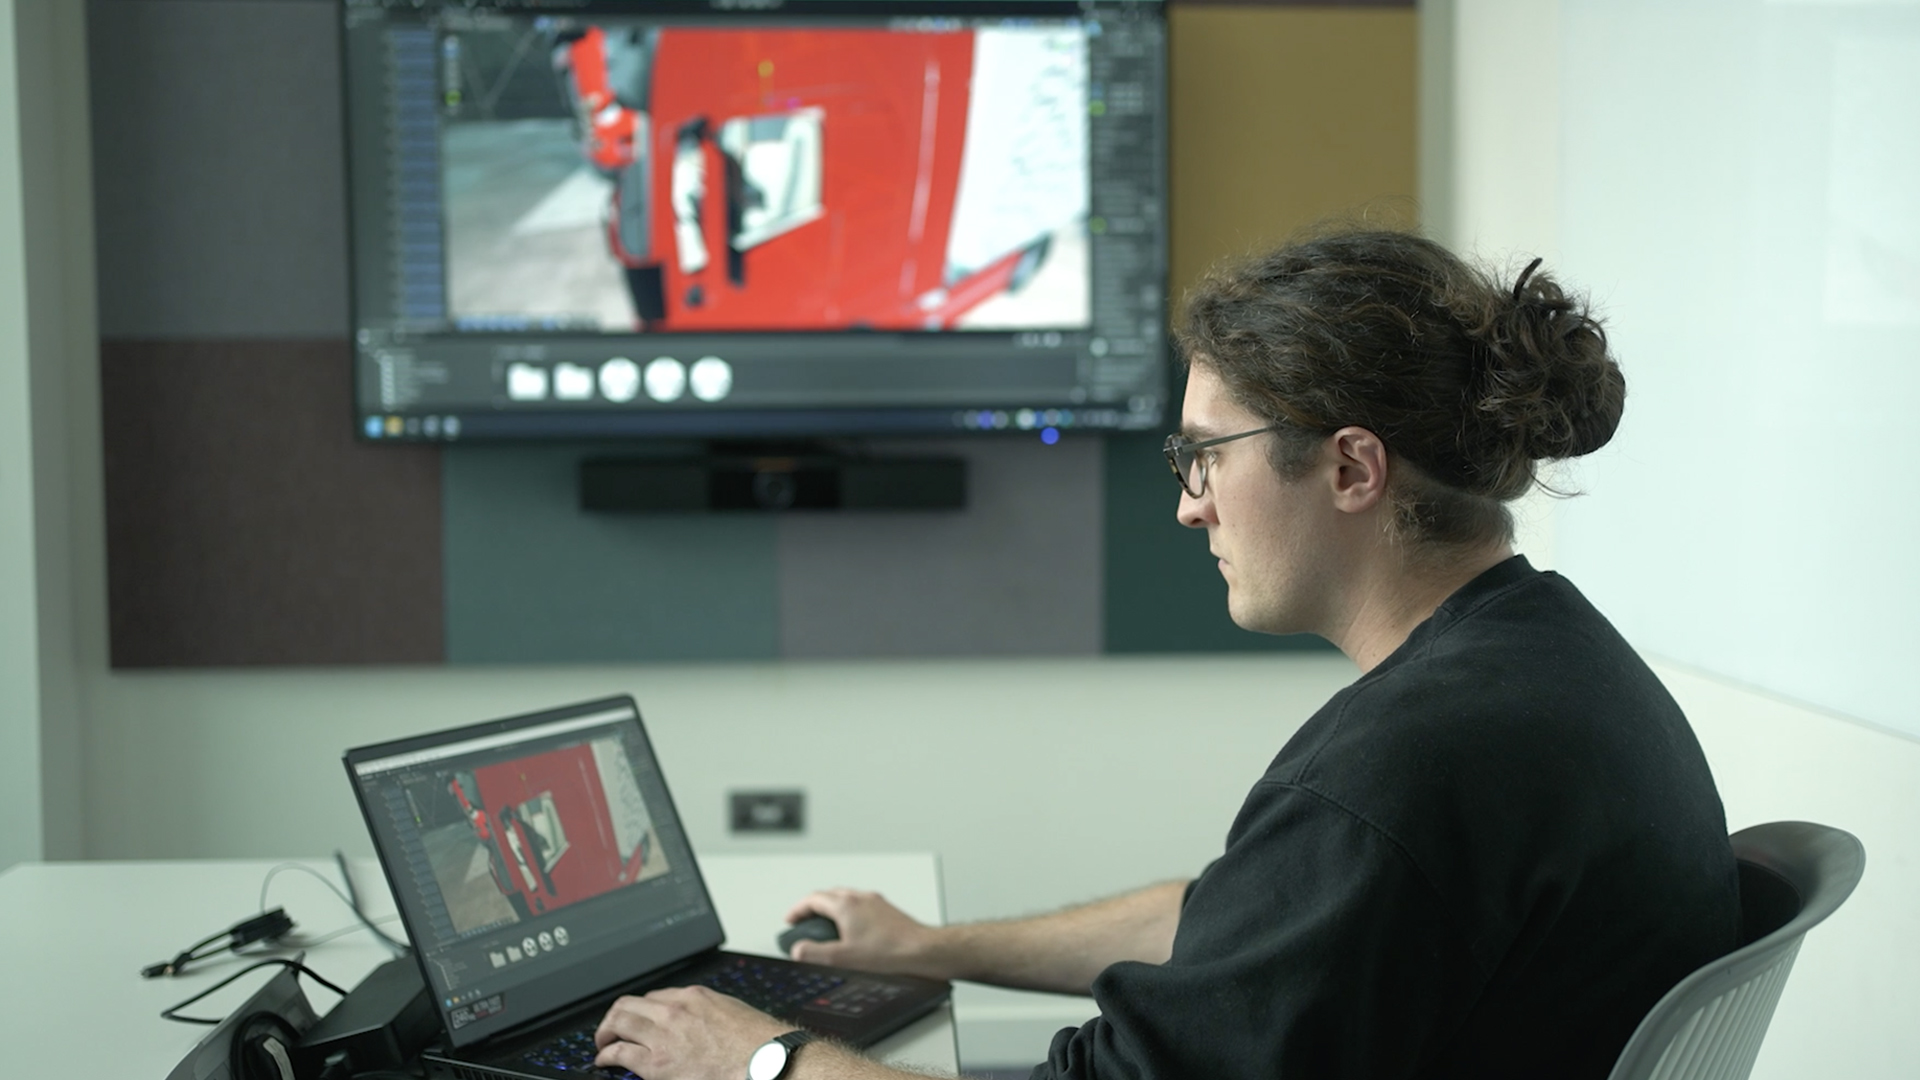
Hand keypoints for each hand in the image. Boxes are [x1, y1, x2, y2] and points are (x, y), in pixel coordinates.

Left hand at [594, 985, 787, 1079]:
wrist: (766, 1063)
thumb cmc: (758, 1045)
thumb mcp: (732, 1013)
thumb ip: (710, 1013)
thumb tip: (701, 1025)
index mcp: (695, 997)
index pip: (655, 997)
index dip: (643, 1010)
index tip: (640, 1020)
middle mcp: (674, 1011)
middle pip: (629, 1004)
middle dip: (616, 1017)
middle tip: (612, 1029)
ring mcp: (663, 1035)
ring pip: (618, 1022)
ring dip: (606, 1033)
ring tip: (603, 1044)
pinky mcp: (657, 1063)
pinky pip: (619, 1053)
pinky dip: (605, 1055)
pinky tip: (604, 1061)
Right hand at [782, 888, 941, 976]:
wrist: (922, 951)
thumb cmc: (889, 953)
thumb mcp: (842, 958)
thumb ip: (814, 953)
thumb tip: (798, 950)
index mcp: (846, 904)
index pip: (813, 898)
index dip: (797, 910)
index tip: (790, 920)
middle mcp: (861, 897)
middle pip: (829, 895)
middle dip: (813, 908)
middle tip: (805, 923)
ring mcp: (876, 902)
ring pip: (846, 899)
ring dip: (832, 910)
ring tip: (826, 928)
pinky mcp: (888, 911)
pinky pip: (862, 906)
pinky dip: (850, 914)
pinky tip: (854, 932)